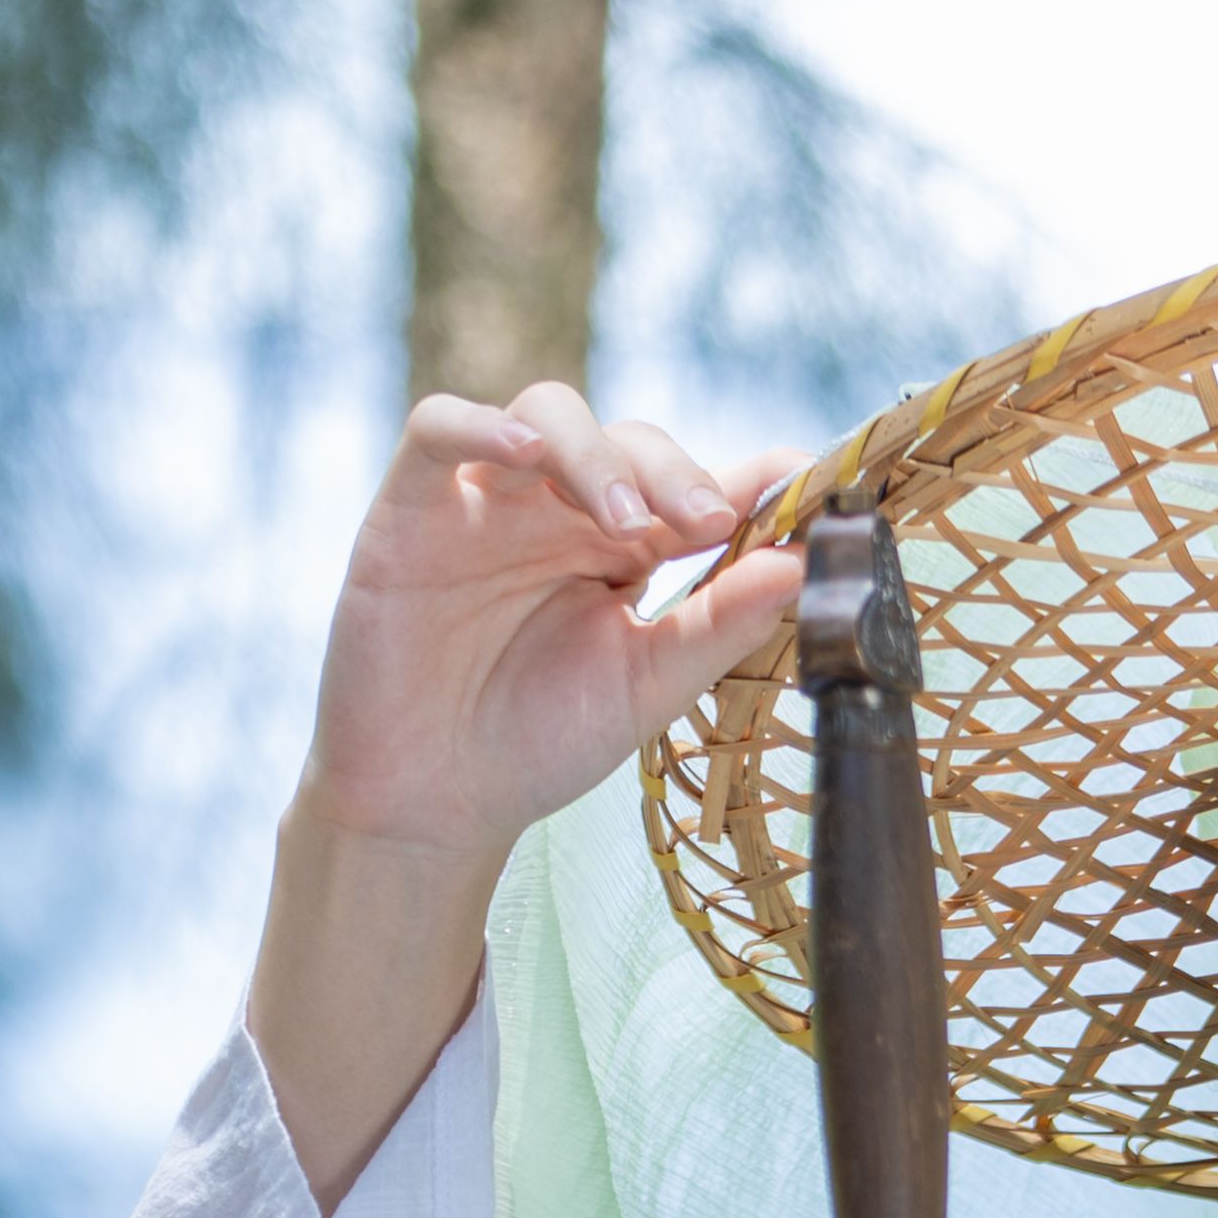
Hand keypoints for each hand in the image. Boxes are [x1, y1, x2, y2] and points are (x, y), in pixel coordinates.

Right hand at [301, 388, 802, 867]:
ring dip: (595, 455)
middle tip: (709, 521)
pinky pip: (437, 430)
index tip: (806, 484)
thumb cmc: (538, 742)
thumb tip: (804, 566)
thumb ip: (719, 624)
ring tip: (626, 521)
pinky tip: (522, 453)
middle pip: (627, 441)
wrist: (432, 801)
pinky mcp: (412, 507)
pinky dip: (478, 426)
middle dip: (673, 472)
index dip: (748, 477)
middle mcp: (559, 511)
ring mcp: (487, 501)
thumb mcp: (647, 686)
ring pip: (546, 415)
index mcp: (624, 549)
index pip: (691, 485)